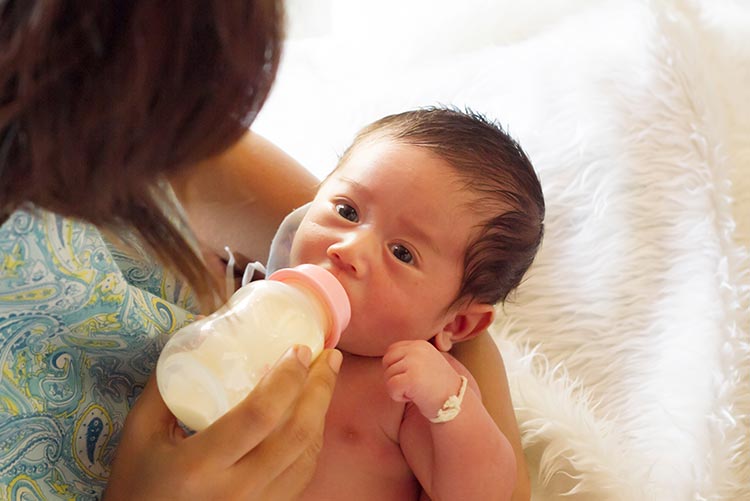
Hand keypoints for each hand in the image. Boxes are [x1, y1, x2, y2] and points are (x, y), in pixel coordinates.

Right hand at [104, 346, 341, 500]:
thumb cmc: (137, 484)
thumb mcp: (139, 432)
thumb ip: (167, 383)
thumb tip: (202, 331)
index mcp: (199, 465)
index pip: (259, 414)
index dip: (286, 378)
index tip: (298, 349)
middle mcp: (236, 491)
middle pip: (297, 434)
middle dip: (320, 389)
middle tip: (329, 357)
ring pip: (307, 457)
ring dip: (322, 413)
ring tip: (325, 380)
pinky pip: (302, 476)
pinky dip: (312, 442)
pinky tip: (311, 418)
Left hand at [382, 340, 463, 419]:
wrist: (455, 403)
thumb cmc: (437, 387)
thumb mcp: (426, 363)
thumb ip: (410, 356)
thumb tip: (386, 357)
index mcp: (420, 344)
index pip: (392, 350)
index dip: (395, 366)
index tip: (410, 377)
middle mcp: (417, 349)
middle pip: (387, 361)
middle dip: (393, 376)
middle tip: (411, 386)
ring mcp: (414, 363)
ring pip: (387, 375)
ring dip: (398, 388)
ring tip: (415, 391)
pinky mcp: (411, 378)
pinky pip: (391, 387)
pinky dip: (398, 396)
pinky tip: (413, 397)